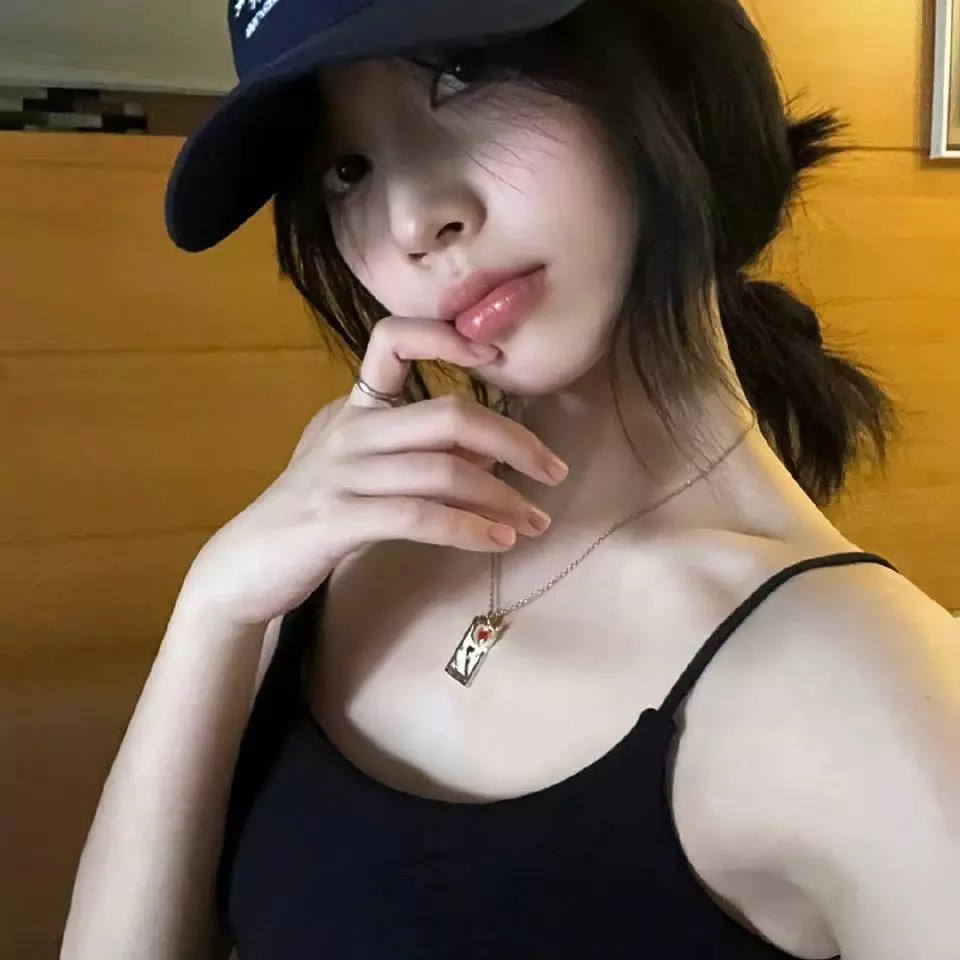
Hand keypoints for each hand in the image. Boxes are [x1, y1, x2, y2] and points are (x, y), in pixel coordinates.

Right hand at [180, 317, 567, 627]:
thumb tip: (489, 457)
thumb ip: (415, 454)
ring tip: (535, 521)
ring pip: (442, 470)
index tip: (495, 358)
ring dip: (503, 498)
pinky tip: (498, 541)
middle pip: (447, 414)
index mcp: (354, 407)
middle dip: (514, 440)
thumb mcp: (362, 470)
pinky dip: (468, 528)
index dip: (445, 336)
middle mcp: (349, 430)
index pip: (391, 338)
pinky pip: (418, 517)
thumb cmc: (313, 513)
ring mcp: (341, 474)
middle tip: (553, 470)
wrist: (244, 566)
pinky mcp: (337, 520)